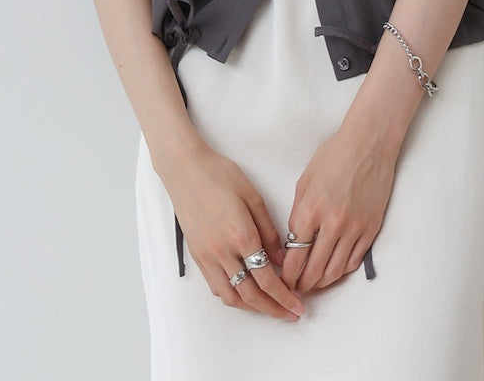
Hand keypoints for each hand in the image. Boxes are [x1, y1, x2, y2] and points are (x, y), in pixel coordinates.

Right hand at [159, 141, 305, 320]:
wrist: (185, 169)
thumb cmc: (221, 175)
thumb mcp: (253, 197)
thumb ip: (269, 231)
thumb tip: (282, 260)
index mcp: (240, 235)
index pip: (266, 278)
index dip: (284, 297)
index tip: (298, 306)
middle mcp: (222, 251)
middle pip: (250, 295)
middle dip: (273, 309)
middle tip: (290, 314)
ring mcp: (206, 255)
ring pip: (230, 296)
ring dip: (252, 307)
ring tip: (270, 308)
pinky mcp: (197, 255)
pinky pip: (215, 286)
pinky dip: (233, 296)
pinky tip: (245, 292)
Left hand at [281, 123, 397, 292]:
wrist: (368, 145)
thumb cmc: (334, 156)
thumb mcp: (305, 181)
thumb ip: (298, 213)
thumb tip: (295, 241)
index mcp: (310, 210)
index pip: (294, 256)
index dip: (286, 273)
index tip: (282, 280)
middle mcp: (332, 224)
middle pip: (314, 270)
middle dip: (301, 284)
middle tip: (295, 289)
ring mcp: (354, 228)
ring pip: (334, 271)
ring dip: (321, 283)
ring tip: (312, 285)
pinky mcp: (370, 229)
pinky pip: (354, 261)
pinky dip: (341, 271)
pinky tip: (333, 271)